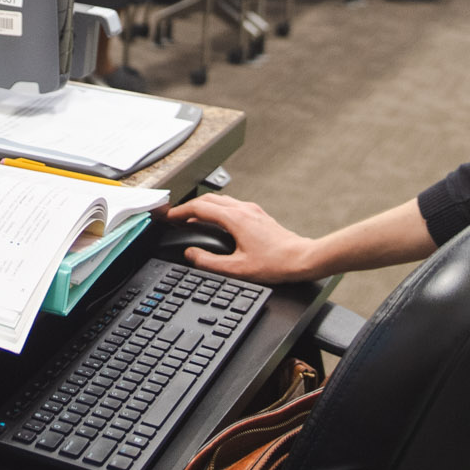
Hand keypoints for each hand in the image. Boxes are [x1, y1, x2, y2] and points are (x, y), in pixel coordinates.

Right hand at [162, 194, 320, 282]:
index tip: (167, 216)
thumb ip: (209, 262)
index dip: (179, 211)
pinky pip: (231, 206)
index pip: (199, 208)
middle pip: (208, 200)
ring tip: (192, 219)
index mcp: (235, 219)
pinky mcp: (258, 215)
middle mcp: (243, 209)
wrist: (302, 258)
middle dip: (188, 207)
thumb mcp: (237, 269)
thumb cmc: (275, 263)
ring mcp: (252, 210)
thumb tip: (191, 255)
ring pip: (220, 201)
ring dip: (203, 207)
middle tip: (175, 217)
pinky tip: (216, 222)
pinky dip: (216, 210)